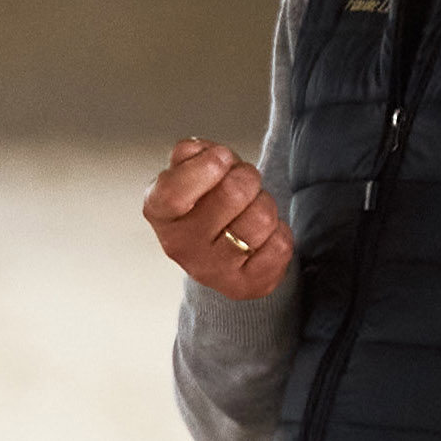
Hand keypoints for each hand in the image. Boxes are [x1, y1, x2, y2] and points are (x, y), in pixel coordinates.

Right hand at [144, 138, 293, 298]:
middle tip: (243, 183)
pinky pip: (280, 245)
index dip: (208, 166)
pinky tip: (262, 236)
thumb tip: (204, 153)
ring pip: (262, 219)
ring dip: (265, 204)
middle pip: (235, 192)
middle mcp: (179, 246)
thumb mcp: (189, 169)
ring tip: (251, 209)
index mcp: (159, 212)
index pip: (176, 189)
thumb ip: (191, 153)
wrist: (223, 249)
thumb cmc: (206, 200)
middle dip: (247, 176)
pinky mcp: (245, 287)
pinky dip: (280, 232)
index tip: (221, 159)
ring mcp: (211, 271)